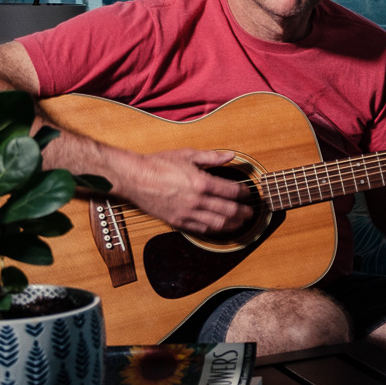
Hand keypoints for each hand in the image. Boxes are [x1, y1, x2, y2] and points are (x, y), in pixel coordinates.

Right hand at [120, 148, 253, 235]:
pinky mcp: (177, 221)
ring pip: (217, 224)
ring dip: (232, 224)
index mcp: (201, 182)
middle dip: (243, 212)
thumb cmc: (158, 164)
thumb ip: (211, 157)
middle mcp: (196, 200)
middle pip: (228, 210)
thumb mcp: (187, 155)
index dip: (244, 193)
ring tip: (240, 222)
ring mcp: (186, 213)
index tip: (248, 192)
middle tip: (250, 212)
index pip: (231, 191)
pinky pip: (200, 229)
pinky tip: (220, 227)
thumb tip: (230, 155)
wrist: (134, 178)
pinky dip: (214, 229)